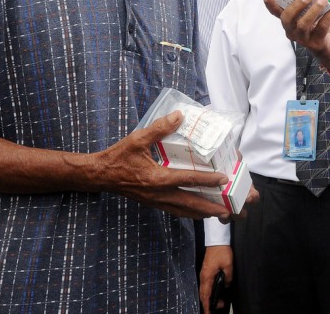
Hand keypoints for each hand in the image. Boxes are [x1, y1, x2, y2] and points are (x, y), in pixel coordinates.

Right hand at [95, 112, 233, 219]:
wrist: (100, 175)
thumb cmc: (118, 157)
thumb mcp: (137, 139)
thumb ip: (159, 128)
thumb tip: (179, 116)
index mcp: (157, 178)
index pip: (187, 180)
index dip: (207, 180)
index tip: (223, 179)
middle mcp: (159, 194)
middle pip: (190, 204)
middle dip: (211, 207)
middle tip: (229, 209)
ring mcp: (156, 201)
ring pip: (184, 211)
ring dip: (202, 213)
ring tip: (219, 213)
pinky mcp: (153, 203)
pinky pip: (175, 211)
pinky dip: (189, 212)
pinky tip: (197, 210)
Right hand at [199, 245, 232, 312]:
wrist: (217, 239)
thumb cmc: (221, 250)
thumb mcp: (228, 265)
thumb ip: (228, 277)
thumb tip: (227, 285)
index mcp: (207, 276)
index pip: (205, 295)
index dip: (207, 305)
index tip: (209, 313)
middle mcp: (203, 276)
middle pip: (203, 294)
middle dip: (209, 303)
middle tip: (219, 307)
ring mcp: (204, 273)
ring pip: (204, 289)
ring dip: (210, 296)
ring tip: (219, 301)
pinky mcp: (206, 270)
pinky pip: (206, 284)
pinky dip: (209, 290)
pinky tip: (215, 291)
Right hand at [263, 0, 329, 68]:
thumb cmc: (320, 27)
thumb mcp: (313, 14)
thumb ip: (311, 2)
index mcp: (289, 22)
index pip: (276, 13)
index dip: (270, 5)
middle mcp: (292, 31)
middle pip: (287, 19)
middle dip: (296, 5)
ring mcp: (303, 39)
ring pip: (303, 24)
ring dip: (314, 10)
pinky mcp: (316, 43)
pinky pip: (322, 27)